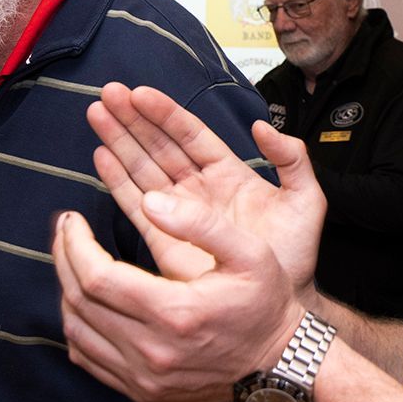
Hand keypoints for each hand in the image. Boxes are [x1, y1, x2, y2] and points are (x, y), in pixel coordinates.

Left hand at [55, 189, 305, 401]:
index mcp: (175, 312)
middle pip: (80, 302)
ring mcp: (144, 377)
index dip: (74, 244)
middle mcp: (153, 351)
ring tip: (72, 259)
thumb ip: (199, 222)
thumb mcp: (249, 250)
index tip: (72, 219)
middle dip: (63, 259)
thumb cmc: (266, 302)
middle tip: (66, 230)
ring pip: (77, 332)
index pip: (97, 277)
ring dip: (66, 291)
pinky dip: (77, 326)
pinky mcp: (142, 392)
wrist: (280, 365)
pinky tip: (85, 300)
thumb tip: (148, 200)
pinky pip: (88, 359)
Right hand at [86, 83, 325, 290]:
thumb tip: (263, 128)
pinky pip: (136, 204)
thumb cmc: (294, 256)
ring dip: (119, 141)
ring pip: (143, 168)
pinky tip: (101, 156)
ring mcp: (179, 212)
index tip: (140, 94)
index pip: (191, 134)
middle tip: (107, 93)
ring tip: (97, 114)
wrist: (278, 308)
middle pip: (159, 145)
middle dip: (132, 119)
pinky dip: (117, 180)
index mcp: (229, 173)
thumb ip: (293, 160)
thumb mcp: (305, 201)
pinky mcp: (164, 239)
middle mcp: (199, 187)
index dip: (165, 113)